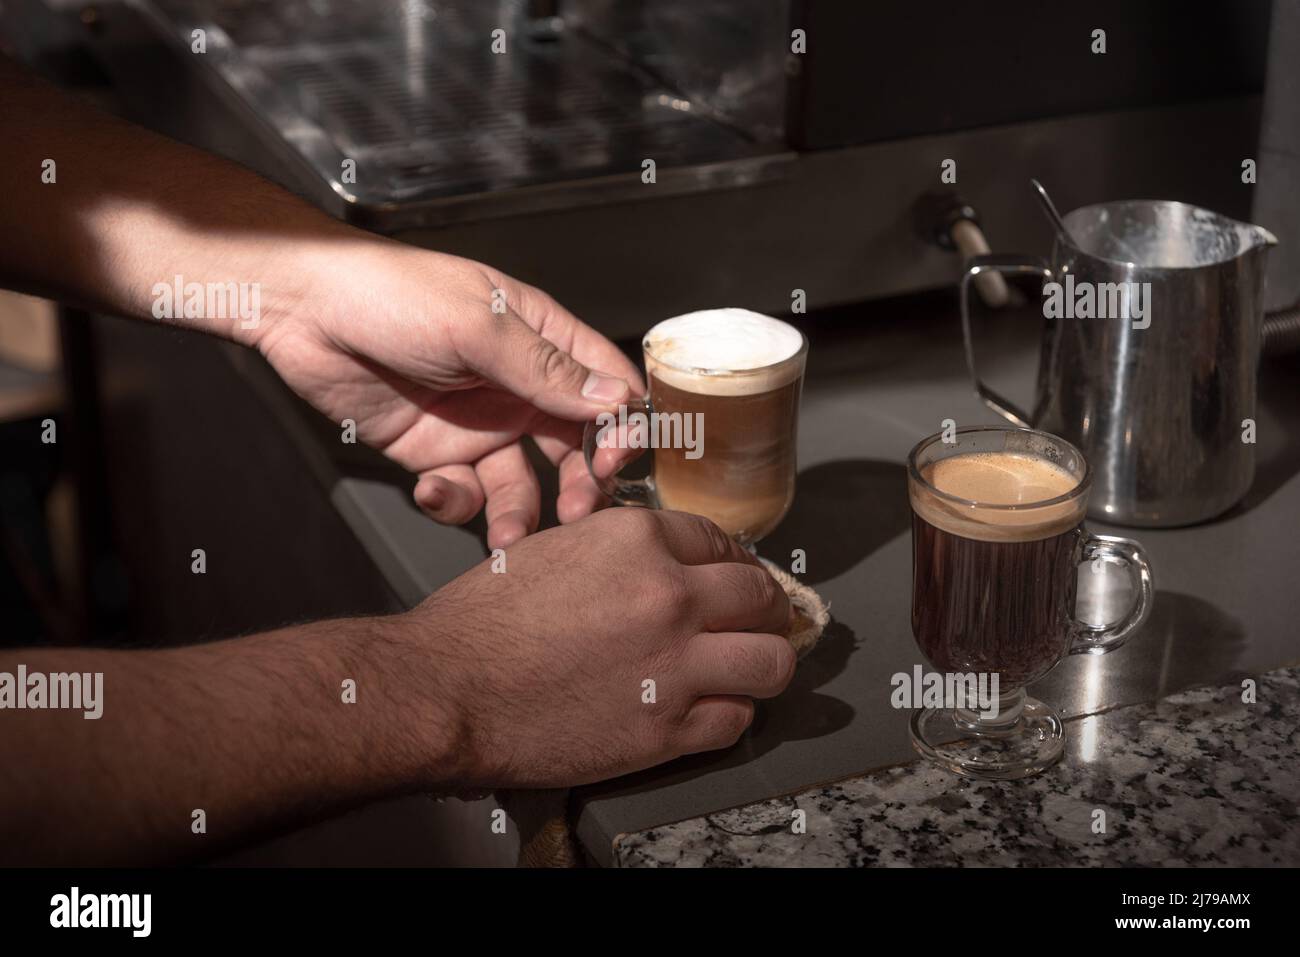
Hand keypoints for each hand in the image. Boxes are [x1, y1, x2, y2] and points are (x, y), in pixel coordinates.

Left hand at [255, 239, 643, 548]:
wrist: (302, 312)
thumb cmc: (389, 293)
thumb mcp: (477, 326)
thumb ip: (546, 369)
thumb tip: (616, 398)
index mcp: (540, 338)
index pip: (606, 385)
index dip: (621, 425)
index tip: (615, 459)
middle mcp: (517, 387)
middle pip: (575, 445)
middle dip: (581, 483)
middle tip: (577, 510)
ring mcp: (478, 424)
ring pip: (522, 483)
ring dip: (521, 512)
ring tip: (509, 534)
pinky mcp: (435, 454)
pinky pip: (464, 493)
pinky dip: (455, 505)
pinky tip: (433, 490)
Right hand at [394, 508, 795, 787]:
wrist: (447, 689)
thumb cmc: (482, 622)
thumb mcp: (554, 549)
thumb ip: (619, 552)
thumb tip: (664, 565)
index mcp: (638, 540)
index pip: (722, 543)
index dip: (734, 563)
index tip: (736, 578)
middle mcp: (668, 595)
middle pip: (760, 596)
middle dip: (764, 608)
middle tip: (758, 620)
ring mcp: (674, 664)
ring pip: (771, 661)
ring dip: (762, 662)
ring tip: (749, 667)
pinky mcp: (667, 729)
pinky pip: (737, 720)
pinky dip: (729, 714)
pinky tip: (710, 709)